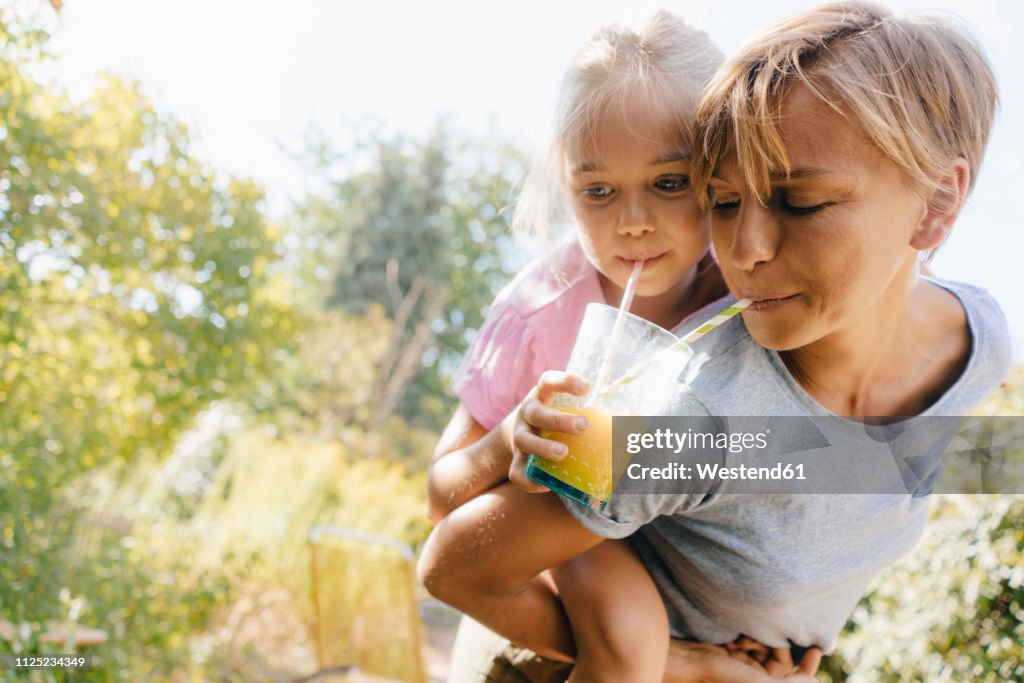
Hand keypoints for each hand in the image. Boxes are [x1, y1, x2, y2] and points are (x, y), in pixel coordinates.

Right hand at [508, 371, 589, 491]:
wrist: (526, 436)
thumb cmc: (559, 422)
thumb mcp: (572, 409)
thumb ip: (601, 414)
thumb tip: (643, 421)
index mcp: (543, 396)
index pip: (548, 381)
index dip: (565, 381)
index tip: (587, 387)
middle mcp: (527, 414)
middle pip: (536, 412)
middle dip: (559, 419)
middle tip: (583, 426)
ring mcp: (519, 437)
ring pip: (523, 440)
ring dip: (542, 447)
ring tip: (563, 454)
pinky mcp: (516, 461)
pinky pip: (517, 473)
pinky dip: (530, 481)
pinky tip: (548, 486)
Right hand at [665, 639, 821, 682]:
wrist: (685, 658)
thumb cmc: (718, 675)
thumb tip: (814, 681)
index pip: (794, 677)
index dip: (808, 666)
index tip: (816, 649)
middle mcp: (756, 676)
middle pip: (781, 658)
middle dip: (776, 647)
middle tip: (763, 640)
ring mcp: (746, 662)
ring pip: (768, 645)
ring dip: (760, 639)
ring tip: (743, 640)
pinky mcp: (735, 648)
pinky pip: (753, 638)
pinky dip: (749, 634)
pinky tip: (737, 636)